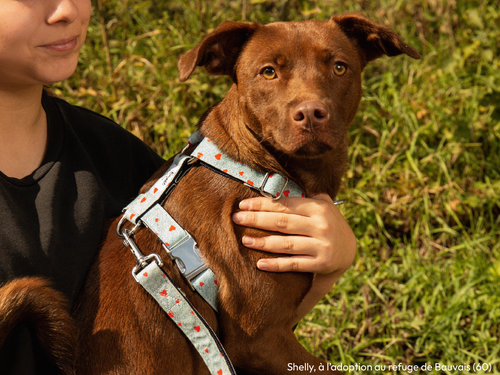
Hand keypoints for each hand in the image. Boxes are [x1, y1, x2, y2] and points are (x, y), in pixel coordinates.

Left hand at [232, 194, 355, 274]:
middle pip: (282, 222)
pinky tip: (260, 263)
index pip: (285, 204)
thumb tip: (275, 184)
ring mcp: (322, 246)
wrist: (350, 252)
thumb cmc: (328, 224)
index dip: (263, 204)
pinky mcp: (321, 264)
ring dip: (263, 242)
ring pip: (286, 244)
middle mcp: (321, 225)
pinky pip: (294, 264)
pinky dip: (276, 264)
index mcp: (319, 208)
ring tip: (244, 240)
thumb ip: (305, 196)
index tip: (243, 204)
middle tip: (236, 218)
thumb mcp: (323, 206)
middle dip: (257, 219)